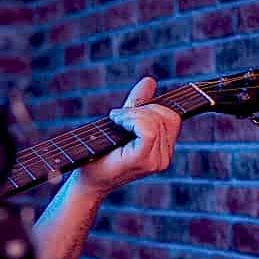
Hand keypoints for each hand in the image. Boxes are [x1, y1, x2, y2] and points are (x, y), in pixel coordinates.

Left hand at [75, 77, 180, 197]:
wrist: (85, 177)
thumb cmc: (100, 153)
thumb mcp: (122, 122)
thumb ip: (138, 104)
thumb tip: (150, 81)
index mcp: (163, 150)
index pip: (172, 117)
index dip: (151, 107)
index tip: (126, 113)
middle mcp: (164, 157)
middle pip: (166, 115)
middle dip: (140, 109)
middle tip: (118, 118)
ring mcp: (156, 161)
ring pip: (155, 120)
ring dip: (131, 114)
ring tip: (115, 122)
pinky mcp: (143, 160)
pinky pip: (147, 129)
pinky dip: (130, 119)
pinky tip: (116, 123)